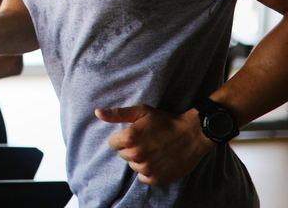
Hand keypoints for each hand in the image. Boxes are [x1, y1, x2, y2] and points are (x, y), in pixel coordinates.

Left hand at [96, 104, 215, 184]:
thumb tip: (97, 113)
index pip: (113, 143)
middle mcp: (135, 154)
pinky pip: (143, 177)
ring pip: (133, 165)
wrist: (192, 134)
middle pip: (123, 154)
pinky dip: (148, 171)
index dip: (124, 137)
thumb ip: (117, 114)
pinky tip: (158, 161)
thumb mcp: (141, 111)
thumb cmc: (165, 121)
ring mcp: (146, 167)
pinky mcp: (156, 178)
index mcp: (128, 138)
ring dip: (141, 159)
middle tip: (148, 141)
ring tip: (155, 150)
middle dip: (132, 148)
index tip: (137, 134)